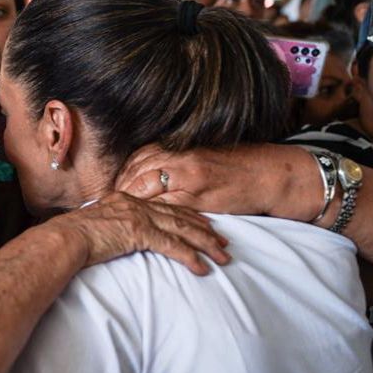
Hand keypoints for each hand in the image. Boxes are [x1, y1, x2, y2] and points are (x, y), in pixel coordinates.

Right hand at [48, 191, 230, 274]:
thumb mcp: (94, 226)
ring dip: (206, 244)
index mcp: (127, 200)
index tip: (206, 224)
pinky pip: (171, 246)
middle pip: (180, 216)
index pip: (165, 208)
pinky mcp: (138, 233)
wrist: (63, 238)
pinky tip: (202, 267)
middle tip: (224, 241)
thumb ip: (109, 227)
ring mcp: (138, 217)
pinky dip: (190, 257)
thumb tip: (112, 236)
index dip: (189, 216)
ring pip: (182, 230)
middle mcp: (137, 205)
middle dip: (205, 230)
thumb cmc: (71, 237)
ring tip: (223, 256)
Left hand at [115, 143, 316, 221]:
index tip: (108, 190)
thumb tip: (144, 177)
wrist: (269, 175)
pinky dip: (152, 216)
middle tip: (103, 205)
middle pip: (136, 173)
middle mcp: (181, 159)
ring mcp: (190, 179)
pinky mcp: (199, 199)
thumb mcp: (201, 157)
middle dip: (118, 190)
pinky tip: (141, 224)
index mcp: (180, 148)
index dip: (121, 176)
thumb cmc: (235, 167)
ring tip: (116, 216)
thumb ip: (174, 164)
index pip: (139, 159)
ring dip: (129, 203)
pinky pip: (168, 208)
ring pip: (148, 189)